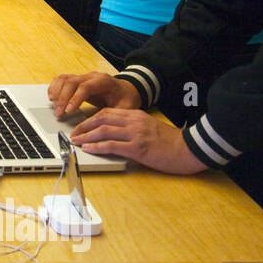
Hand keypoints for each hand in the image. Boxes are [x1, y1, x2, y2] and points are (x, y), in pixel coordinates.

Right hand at [48, 71, 141, 116]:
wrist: (126, 90)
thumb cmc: (126, 98)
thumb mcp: (126, 107)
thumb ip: (114, 115)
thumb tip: (101, 125)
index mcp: (104, 81)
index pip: (85, 87)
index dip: (75, 98)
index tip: (69, 111)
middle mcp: (91, 77)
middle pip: (71, 82)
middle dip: (63, 98)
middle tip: (60, 113)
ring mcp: (83, 77)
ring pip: (64, 79)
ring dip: (57, 93)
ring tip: (56, 108)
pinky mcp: (78, 80)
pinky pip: (62, 79)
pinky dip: (54, 87)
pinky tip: (52, 97)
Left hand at [70, 108, 205, 173]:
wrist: (189, 149)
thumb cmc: (170, 142)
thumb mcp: (149, 127)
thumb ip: (132, 127)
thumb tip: (113, 134)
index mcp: (136, 115)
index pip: (107, 112)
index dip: (90, 119)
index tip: (81, 126)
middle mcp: (134, 122)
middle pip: (101, 119)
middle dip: (83, 126)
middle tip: (73, 134)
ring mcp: (135, 134)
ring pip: (103, 131)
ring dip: (86, 136)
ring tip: (76, 142)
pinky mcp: (138, 148)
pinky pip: (112, 145)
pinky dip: (97, 146)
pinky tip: (88, 149)